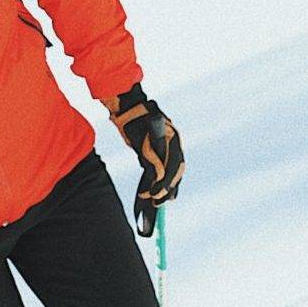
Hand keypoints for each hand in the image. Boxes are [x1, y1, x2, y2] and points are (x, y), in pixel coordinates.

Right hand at [103, 83, 183, 236]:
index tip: (171, 196)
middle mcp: (173, 139)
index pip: (178, 164)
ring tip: (156, 201)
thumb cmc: (136, 122)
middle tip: (162, 202)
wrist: (128, 104)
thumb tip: (153, 175)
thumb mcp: (148, 139)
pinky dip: (152, 183)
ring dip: (162, 189)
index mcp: (174, 137)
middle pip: (177, 168)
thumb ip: (153, 153)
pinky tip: (148, 193)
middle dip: (170, 187)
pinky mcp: (151, 144)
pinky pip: (155, 169)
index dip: (175, 181)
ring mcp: (164, 141)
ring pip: (168, 171)